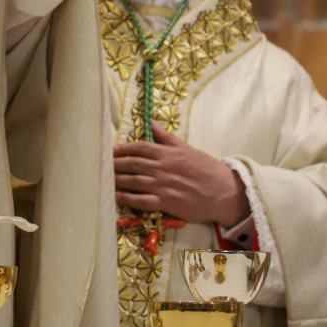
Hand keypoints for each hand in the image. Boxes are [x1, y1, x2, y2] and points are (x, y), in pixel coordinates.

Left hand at [113, 122, 249, 225]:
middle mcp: (163, 168)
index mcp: (168, 153)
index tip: (111, 150)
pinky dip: (127, 198)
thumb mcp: (187, 148)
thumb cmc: (207, 169)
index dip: (123, 148)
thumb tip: (152, 124)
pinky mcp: (166, 203)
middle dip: (115, 163)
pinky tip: (117, 196)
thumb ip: (167, 138)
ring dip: (117, 179)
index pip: (140, 147)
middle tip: (102, 164)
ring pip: (134, 181)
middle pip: (133, 163)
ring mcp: (163, 186)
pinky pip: (141, 200)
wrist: (224, 192)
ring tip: (105, 179)